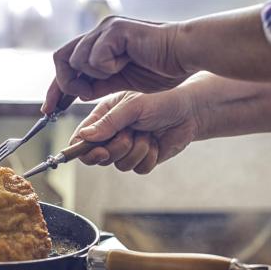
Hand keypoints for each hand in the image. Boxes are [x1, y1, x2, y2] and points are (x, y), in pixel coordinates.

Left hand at [42, 16, 190, 113]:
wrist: (185, 54)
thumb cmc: (162, 68)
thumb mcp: (123, 83)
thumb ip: (100, 85)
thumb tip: (79, 92)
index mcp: (99, 45)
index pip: (66, 64)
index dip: (56, 88)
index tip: (49, 110)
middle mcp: (99, 33)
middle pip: (61, 58)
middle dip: (63, 85)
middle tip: (75, 100)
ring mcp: (106, 29)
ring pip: (77, 59)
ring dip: (92, 76)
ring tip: (115, 75)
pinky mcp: (115, 30)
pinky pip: (95, 56)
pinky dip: (105, 67)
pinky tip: (124, 65)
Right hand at [69, 88, 199, 173]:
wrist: (189, 112)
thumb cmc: (160, 101)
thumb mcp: (133, 106)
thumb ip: (109, 122)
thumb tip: (85, 136)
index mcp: (104, 117)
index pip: (81, 138)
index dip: (83, 149)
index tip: (98, 151)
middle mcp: (112, 134)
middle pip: (98, 156)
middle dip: (117, 148)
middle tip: (130, 135)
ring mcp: (127, 148)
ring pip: (120, 165)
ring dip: (137, 150)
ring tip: (148, 133)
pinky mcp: (142, 159)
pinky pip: (138, 169)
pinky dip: (149, 157)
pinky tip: (156, 143)